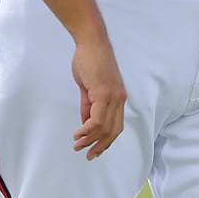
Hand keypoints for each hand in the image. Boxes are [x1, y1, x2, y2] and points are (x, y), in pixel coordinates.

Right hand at [70, 38, 126, 158]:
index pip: (116, 126)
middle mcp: (119, 99)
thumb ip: (89, 105)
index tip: (95, 150)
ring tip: (78, 146)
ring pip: (104, 127)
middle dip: (100, 146)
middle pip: (113, 131)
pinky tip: (78, 133)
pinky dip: (87, 129)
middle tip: (88, 155)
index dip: (106, 141)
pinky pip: (97, 118)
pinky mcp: (103, 92)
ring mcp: (113, 96)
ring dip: (90, 140)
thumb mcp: (90, 87)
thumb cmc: (90, 61)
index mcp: (118, 98)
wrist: (91, 42)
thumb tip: (86, 123)